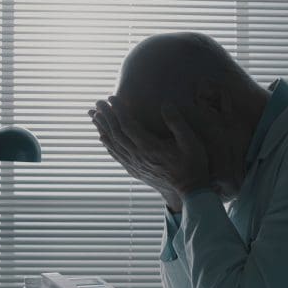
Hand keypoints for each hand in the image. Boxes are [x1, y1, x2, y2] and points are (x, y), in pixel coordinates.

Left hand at [89, 97, 210, 209]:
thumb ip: (177, 122)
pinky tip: (102, 138)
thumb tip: (166, 104)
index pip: (128, 125)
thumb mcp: (191, 141)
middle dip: (106, 116)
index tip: (112, 97)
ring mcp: (135, 165)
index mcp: (150, 147)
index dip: (118, 110)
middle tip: (98, 102)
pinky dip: (107, 145)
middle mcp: (138, 157)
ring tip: (94, 116)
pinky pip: (116, 156)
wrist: (190, 190)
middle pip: (116, 134)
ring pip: (113, 144)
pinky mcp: (135, 171)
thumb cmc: (193, 164)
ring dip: (103, 129)